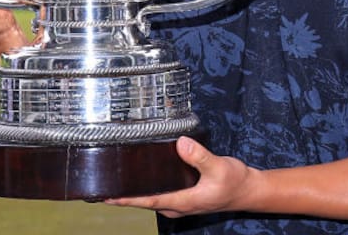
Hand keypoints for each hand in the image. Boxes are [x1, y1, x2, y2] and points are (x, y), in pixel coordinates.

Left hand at [104, 137, 259, 217]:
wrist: (247, 190)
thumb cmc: (234, 182)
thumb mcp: (219, 167)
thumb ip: (200, 156)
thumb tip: (181, 143)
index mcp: (183, 201)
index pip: (148, 201)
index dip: (126, 199)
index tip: (106, 196)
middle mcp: (177, 205)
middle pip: (144, 201)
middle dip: (123, 196)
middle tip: (100, 187)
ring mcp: (179, 201)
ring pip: (150, 197)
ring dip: (133, 192)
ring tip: (114, 180)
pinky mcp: (183, 195)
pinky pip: (158, 192)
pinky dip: (146, 186)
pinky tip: (140, 176)